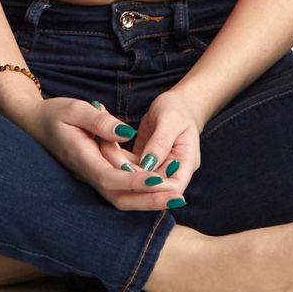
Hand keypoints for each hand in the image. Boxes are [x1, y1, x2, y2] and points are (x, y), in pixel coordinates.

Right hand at [28, 89, 200, 209]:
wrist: (35, 123)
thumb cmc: (55, 113)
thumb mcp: (75, 108)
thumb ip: (100, 121)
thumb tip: (126, 133)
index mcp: (81, 158)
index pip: (110, 178)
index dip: (134, 181)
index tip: (158, 180)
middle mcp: (87, 173)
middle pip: (118, 197)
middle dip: (148, 200)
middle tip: (177, 197)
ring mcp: (91, 177)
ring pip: (120, 198)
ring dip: (147, 200)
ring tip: (175, 196)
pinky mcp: (97, 174)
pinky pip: (119, 190)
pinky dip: (140, 192)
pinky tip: (160, 188)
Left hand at [117, 86, 201, 210]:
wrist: (175, 103)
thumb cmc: (176, 109)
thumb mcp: (170, 120)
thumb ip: (160, 143)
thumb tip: (147, 165)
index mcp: (187, 163)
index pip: (173, 188)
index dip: (154, 188)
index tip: (133, 174)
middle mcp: (173, 171)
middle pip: (152, 188)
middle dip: (130, 176)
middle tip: (111, 157)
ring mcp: (158, 168)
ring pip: (137, 178)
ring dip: (120, 166)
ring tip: (105, 147)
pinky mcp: (144, 163)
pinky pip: (130, 166)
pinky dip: (118, 158)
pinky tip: (106, 146)